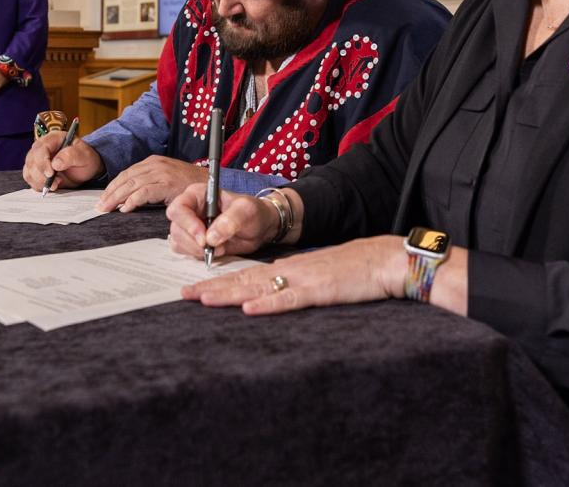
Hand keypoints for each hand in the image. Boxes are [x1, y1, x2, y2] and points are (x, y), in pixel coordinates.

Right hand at [22, 131, 105, 191]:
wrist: (85, 169)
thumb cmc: (85, 158)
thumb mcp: (84, 155)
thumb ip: (71, 155)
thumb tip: (55, 163)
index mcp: (54, 138)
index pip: (40, 148)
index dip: (43, 161)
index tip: (50, 173)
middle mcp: (42, 147)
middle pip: (32, 160)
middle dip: (41, 175)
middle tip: (56, 183)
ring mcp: (37, 159)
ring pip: (29, 171)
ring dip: (41, 181)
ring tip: (57, 183)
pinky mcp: (36, 171)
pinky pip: (30, 179)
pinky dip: (39, 185)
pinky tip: (51, 185)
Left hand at [97, 156, 207, 211]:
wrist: (210, 183)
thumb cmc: (188, 185)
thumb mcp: (166, 178)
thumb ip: (150, 183)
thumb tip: (129, 198)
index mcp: (153, 162)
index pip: (127, 173)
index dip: (113, 186)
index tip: (104, 198)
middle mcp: (155, 165)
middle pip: (126, 178)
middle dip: (110, 193)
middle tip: (100, 206)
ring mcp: (161, 173)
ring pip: (131, 184)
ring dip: (116, 197)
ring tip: (107, 208)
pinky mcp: (167, 183)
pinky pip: (144, 192)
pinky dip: (133, 200)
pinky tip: (125, 208)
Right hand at [166, 184, 278, 258]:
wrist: (259, 228)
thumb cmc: (253, 212)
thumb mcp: (247, 211)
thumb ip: (231, 220)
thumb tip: (211, 237)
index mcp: (198, 194)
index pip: (179, 208)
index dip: (187, 224)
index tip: (204, 238)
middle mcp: (190, 209)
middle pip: (176, 228)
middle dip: (193, 242)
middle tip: (213, 247)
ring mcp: (189, 226)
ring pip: (178, 241)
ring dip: (196, 250)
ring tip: (219, 249)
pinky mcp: (192, 241)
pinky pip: (184, 251)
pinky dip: (197, 255)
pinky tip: (215, 252)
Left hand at [180, 236, 406, 315]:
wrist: (384, 260)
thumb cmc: (355, 269)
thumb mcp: (320, 275)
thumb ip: (297, 283)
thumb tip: (273, 294)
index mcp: (290, 268)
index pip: (248, 274)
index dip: (220, 282)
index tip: (196, 289)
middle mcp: (290, 270)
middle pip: (244, 279)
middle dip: (213, 288)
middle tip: (184, 294)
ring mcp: (303, 280)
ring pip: (258, 286)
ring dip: (229, 294)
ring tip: (202, 299)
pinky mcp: (319, 291)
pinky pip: (290, 299)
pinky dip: (268, 304)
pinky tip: (249, 309)